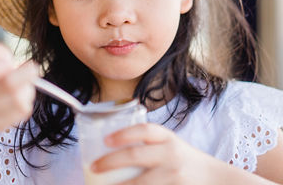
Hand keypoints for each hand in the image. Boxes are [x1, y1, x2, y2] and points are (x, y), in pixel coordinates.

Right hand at [0, 42, 38, 136]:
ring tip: (23, 83)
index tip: (9, 63)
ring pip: (18, 99)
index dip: (4, 65)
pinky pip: (21, 110)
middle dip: (25, 74)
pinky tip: (19, 96)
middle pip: (9, 86)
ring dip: (26, 87)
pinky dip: (26, 100)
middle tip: (32, 67)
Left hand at [91, 122, 217, 184]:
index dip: (123, 133)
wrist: (215, 180)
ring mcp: (172, 176)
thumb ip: (150, 143)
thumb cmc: (185, 159)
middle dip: (110, 162)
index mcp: (168, 138)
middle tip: (94, 166)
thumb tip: (115, 147)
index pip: (144, 130)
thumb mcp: (171, 144)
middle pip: (135, 156)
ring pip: (139, 183)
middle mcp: (170, 154)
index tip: (105, 140)